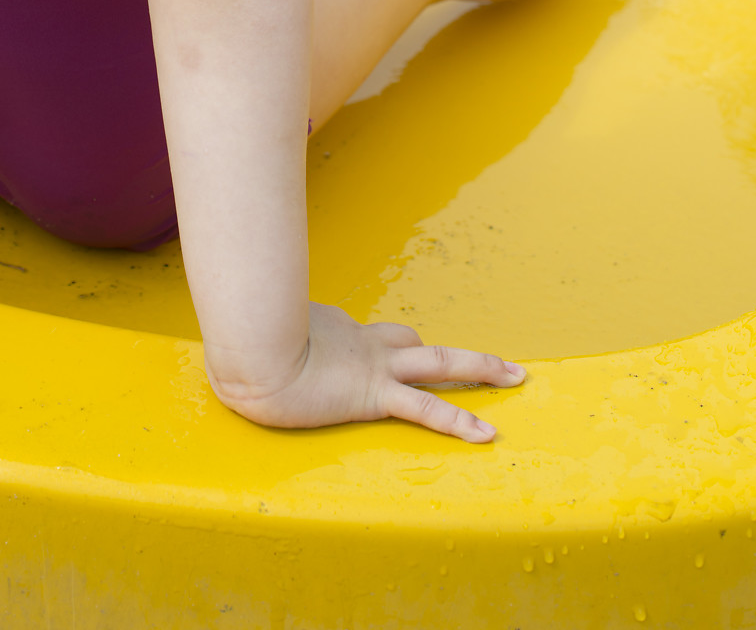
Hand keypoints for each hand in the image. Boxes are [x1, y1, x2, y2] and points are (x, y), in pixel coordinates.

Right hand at [209, 301, 524, 441]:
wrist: (250, 351)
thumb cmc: (243, 342)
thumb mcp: (256, 334)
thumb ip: (263, 330)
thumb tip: (239, 321)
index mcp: (340, 334)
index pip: (382, 338)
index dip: (398, 346)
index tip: (403, 351)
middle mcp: (364, 346)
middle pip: (421, 347)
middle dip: (462, 358)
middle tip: (498, 363)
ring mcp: (374, 367)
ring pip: (440, 365)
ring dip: (481, 371)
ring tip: (516, 376)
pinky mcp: (373, 394)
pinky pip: (426, 409)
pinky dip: (459, 421)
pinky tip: (486, 435)